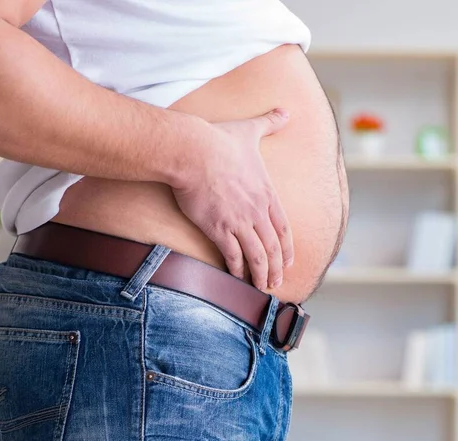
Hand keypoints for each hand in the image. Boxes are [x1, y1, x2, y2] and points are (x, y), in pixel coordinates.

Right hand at [170, 108, 292, 290]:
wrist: (193, 152)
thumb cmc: (219, 141)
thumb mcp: (250, 130)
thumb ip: (270, 123)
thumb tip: (285, 110)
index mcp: (266, 193)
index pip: (283, 227)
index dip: (287, 248)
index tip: (289, 261)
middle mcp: (257, 211)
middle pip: (273, 247)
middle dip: (277, 268)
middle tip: (277, 283)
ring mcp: (239, 221)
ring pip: (257, 256)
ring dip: (261, 275)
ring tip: (262, 288)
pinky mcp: (218, 229)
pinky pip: (233, 256)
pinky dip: (237, 270)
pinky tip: (237, 279)